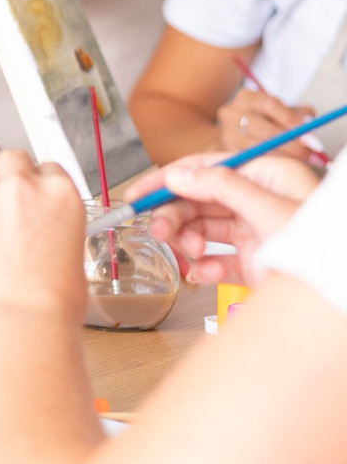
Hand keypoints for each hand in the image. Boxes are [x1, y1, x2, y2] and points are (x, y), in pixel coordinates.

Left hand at [0, 151, 87, 327]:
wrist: (22, 324)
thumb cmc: (53, 305)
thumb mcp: (73, 258)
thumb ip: (54, 229)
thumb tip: (42, 232)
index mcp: (59, 195)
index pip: (47, 168)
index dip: (37, 181)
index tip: (32, 194)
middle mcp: (20, 188)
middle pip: (10, 157)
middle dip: (6, 174)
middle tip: (3, 199)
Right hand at [132, 151, 318, 286]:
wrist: (337, 295)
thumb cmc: (321, 246)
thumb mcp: (269, 209)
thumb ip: (221, 187)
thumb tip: (179, 175)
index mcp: (266, 176)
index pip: (205, 168)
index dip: (167, 178)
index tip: (137, 192)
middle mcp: (258, 201)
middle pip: (199, 200)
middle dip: (175, 216)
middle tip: (157, 231)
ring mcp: (255, 231)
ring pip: (204, 229)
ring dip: (188, 241)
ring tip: (188, 254)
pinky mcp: (253, 261)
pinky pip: (217, 259)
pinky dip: (204, 267)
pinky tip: (202, 273)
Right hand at [214, 89, 314, 154]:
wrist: (234, 137)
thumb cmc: (264, 123)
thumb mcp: (280, 113)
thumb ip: (297, 114)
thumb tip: (309, 121)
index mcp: (246, 98)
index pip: (269, 104)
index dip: (290, 119)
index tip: (309, 135)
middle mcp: (230, 112)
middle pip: (261, 127)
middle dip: (288, 142)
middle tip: (308, 153)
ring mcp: (225, 133)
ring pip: (254, 146)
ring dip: (280, 155)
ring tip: (299, 163)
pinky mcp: (223, 152)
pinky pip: (248, 159)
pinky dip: (268, 164)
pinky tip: (282, 168)